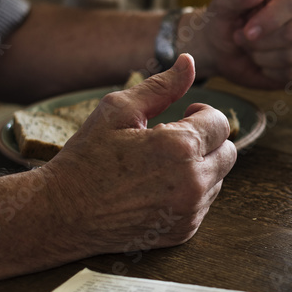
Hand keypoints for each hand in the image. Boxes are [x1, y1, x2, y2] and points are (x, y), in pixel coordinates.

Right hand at [43, 54, 235, 255]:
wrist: (62, 214)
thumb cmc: (87, 158)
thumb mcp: (118, 111)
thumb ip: (161, 86)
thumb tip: (189, 61)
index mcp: (180, 147)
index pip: (221, 123)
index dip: (203, 114)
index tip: (184, 115)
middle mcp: (193, 182)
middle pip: (229, 152)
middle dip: (207, 141)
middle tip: (173, 139)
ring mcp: (190, 210)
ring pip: (218, 178)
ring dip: (199, 167)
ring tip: (160, 166)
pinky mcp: (185, 231)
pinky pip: (204, 203)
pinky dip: (189, 192)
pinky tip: (157, 188)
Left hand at [184, 0, 291, 88]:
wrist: (221, 49)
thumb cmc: (224, 20)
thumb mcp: (223, 3)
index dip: (270, 19)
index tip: (248, 31)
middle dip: (260, 42)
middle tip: (241, 37)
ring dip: (262, 56)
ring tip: (250, 48)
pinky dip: (271, 72)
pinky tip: (262, 62)